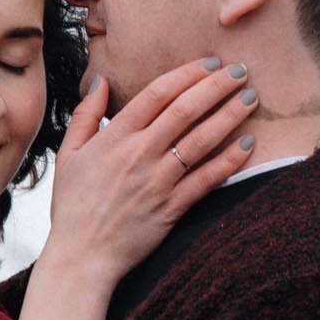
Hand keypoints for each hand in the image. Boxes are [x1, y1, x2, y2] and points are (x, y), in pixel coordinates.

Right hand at [43, 56, 258, 282]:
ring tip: (251, 97)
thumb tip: (100, 79)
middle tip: (241, 70)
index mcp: (114, 138)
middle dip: (217, 86)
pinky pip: (207, 179)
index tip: (210, 63)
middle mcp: (139, 155)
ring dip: (230, 116)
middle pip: (185, 110)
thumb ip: (85, 114)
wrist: (82, 257)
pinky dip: (229, 160)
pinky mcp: (172, 208)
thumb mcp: (68, 154)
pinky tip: (249, 143)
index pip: (157, 94)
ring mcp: (158, 182)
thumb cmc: (73, 206)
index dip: (187, 74)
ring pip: (201, 141)